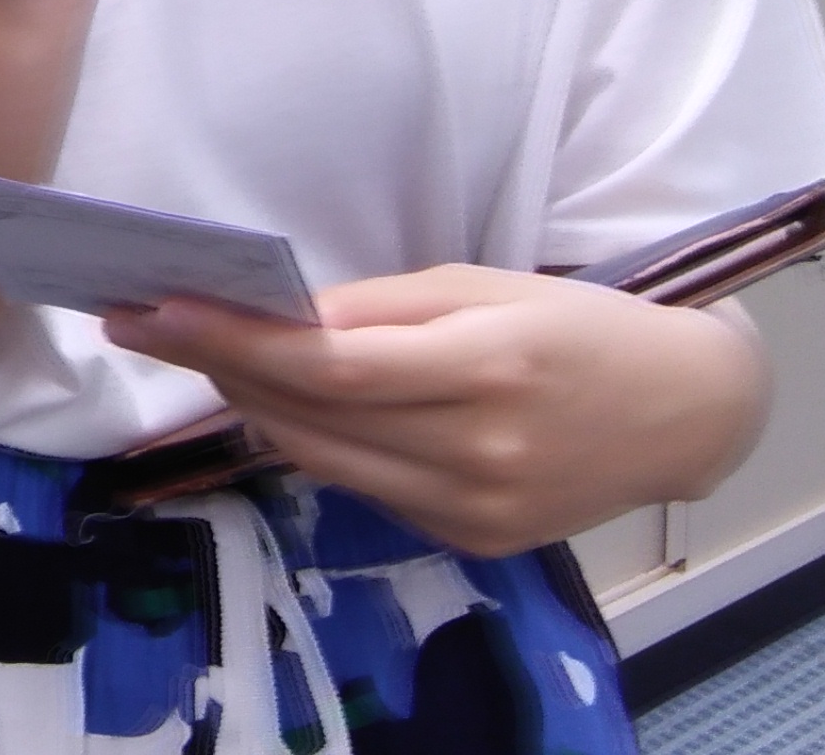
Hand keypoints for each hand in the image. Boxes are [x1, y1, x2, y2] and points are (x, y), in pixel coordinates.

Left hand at [105, 266, 769, 555]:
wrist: (678, 410)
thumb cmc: (572, 325)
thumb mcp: (479, 285)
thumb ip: (375, 307)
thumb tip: (276, 315)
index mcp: (486, 366)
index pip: (328, 366)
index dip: (232, 340)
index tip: (156, 309)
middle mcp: (480, 449)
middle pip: (312, 417)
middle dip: (217, 366)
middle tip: (146, 323)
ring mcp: (476, 507)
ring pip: (324, 461)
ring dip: (252, 406)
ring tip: (200, 356)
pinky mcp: (475, 539)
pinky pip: (365, 488)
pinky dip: (315, 444)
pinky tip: (281, 404)